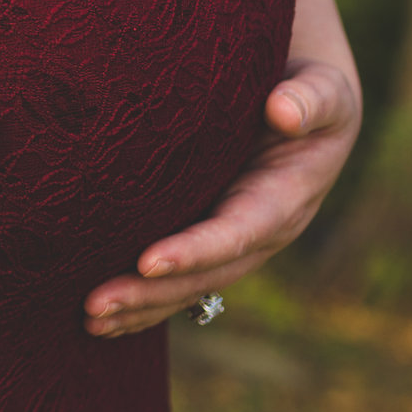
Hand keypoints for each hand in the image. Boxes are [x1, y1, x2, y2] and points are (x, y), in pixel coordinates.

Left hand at [82, 57, 362, 336]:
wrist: (308, 105)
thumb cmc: (312, 91)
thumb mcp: (323, 90)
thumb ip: (312, 99)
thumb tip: (284, 111)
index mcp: (286, 199)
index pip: (238, 232)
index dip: (195, 250)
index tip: (148, 262)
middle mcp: (260, 233)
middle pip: (205, 273)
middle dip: (152, 294)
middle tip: (95, 306)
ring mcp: (235, 244)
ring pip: (188, 286)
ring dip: (139, 307)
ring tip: (88, 321)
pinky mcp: (211, 241)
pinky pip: (178, 280)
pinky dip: (143, 302)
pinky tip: (102, 321)